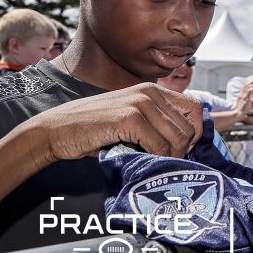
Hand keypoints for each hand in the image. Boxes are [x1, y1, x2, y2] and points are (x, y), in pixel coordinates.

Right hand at [24, 83, 203, 163]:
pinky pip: (159, 145)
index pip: (196, 108)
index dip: (196, 132)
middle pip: (189, 127)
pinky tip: (144, 160)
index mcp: (153, 90)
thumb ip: (156, 122)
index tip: (183, 149)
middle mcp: (150, 92)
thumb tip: (187, 141)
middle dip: (183, 149)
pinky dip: (157, 158)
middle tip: (167, 161)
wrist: (56, 130)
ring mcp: (140, 103)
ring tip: (155, 162)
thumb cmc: (94, 129)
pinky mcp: (129, 118)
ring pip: (178, 138)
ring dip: (171, 156)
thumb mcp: (131, 118)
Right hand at [234, 80, 252, 118]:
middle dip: (250, 81)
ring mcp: (242, 97)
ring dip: (251, 84)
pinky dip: (251, 89)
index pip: (245, 87)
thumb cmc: (242, 110)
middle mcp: (241, 95)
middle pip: (245, 85)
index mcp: (241, 95)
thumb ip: (250, 101)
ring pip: (246, 88)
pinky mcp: (244, 99)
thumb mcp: (247, 104)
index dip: (249, 83)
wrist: (238, 114)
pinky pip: (248, 93)